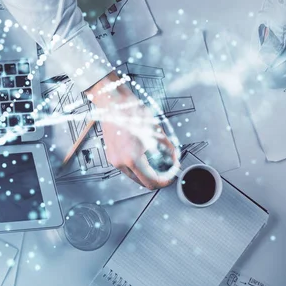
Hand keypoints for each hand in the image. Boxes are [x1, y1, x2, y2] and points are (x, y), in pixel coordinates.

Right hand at [86, 74, 179, 189]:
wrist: (111, 102)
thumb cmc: (130, 111)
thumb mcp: (155, 130)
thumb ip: (168, 148)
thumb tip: (175, 159)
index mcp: (132, 158)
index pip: (152, 182)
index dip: (165, 181)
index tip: (172, 175)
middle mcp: (120, 162)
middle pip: (143, 183)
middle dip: (157, 178)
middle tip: (167, 170)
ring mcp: (114, 160)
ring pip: (134, 176)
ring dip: (147, 173)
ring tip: (157, 162)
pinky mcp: (111, 155)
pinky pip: (127, 168)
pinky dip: (138, 167)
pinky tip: (145, 156)